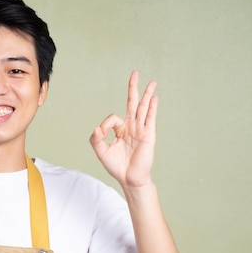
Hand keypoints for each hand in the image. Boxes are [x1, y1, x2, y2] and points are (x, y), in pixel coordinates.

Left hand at [89, 71, 157, 187]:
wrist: (130, 179)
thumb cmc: (117, 167)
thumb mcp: (102, 152)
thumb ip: (97, 139)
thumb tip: (97, 127)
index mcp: (121, 131)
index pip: (113, 118)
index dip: (106, 124)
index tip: (103, 134)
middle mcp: (132, 127)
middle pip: (133, 103)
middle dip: (133, 88)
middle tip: (135, 73)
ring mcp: (141, 130)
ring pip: (143, 108)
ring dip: (147, 94)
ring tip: (151, 82)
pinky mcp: (148, 135)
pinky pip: (150, 118)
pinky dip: (152, 107)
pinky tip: (154, 97)